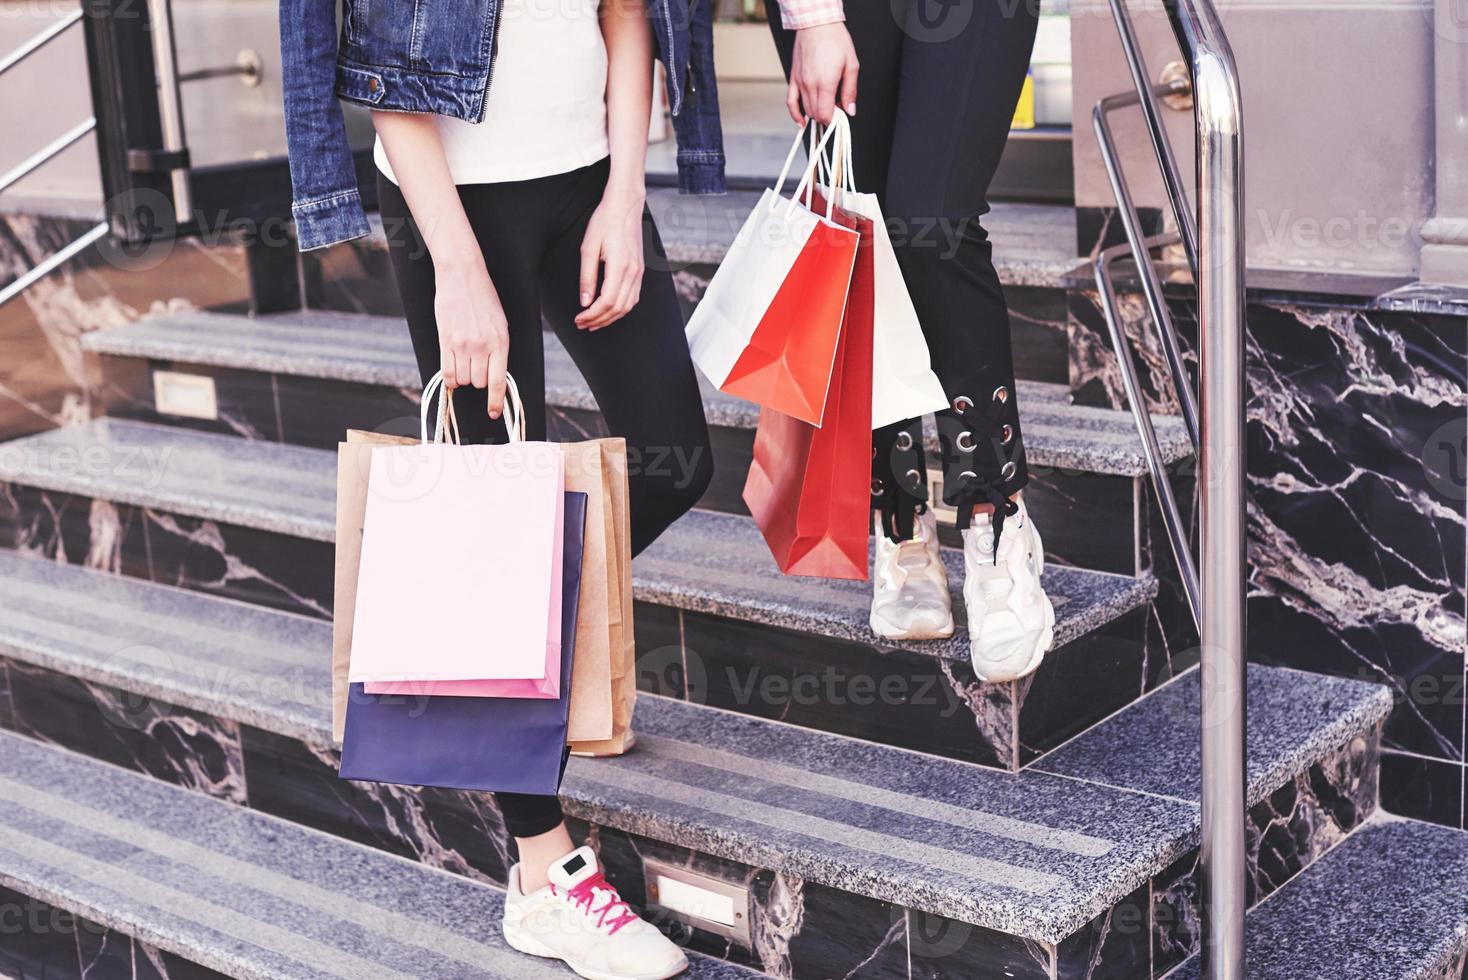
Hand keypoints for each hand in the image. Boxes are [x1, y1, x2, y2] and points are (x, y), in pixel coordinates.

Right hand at [433, 256, 509, 418]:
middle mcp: (482, 346)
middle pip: (478, 382)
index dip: (495, 402)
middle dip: (478, 380)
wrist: (463, 275)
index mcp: (501, 342)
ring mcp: (462, 345)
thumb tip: (494, 376)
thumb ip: (498, 349)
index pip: (498, 382)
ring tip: (464, 361)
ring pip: (463, 380)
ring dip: (464, 377)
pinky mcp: (445, 341)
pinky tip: (452, 371)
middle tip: (476, 366)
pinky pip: (447, 372)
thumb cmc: (484, 299)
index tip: (493, 413)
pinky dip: (450, 377)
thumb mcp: (500, 324)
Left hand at [575, 186, 645, 329]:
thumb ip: (587, 277)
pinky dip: (621, 309)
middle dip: (599, 320)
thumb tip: (585, 302)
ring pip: (628, 306)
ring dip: (610, 317)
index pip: (607, 302)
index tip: (579, 319)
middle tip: (582, 324)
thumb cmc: (605, 221)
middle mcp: (633, 272)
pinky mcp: (640, 270)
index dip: (592, 315)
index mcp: (620, 266)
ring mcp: (639, 272)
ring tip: (593, 321)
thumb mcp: (588, 248)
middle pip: (618, 308)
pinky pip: (633, 297)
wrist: (625, 205)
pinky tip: (608, 310)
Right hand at [789, 23, 857, 125]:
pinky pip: (790, 102)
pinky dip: (795, 114)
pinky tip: (801, 121)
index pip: (825, 114)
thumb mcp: (851, 65)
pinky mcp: (793, 78)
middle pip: (816, 114)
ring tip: (825, 106)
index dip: (834, 119)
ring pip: (806, 109)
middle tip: (836, 109)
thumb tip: (850, 109)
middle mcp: (810, 85)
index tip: (840, 115)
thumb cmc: (835, 40)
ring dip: (816, 113)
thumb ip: (850, 90)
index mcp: (825, 83)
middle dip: (827, 116)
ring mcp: (799, 82)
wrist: (816, 24)